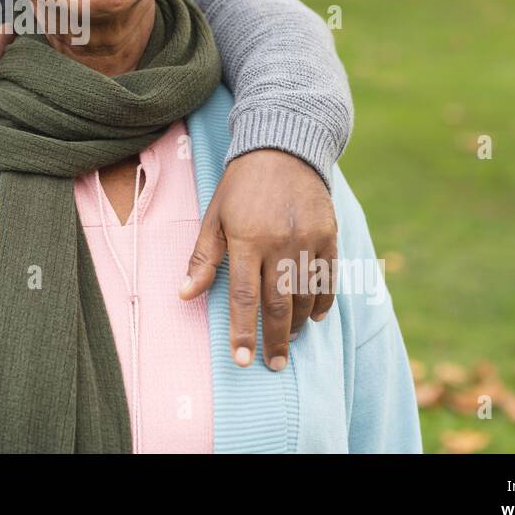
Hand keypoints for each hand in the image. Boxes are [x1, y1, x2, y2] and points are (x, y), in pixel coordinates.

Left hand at [179, 149, 337, 370]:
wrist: (283, 149)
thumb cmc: (241, 186)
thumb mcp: (214, 217)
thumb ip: (203, 258)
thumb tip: (185, 295)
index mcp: (247, 239)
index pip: (245, 297)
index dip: (243, 332)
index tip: (242, 360)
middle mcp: (280, 243)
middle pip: (279, 305)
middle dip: (275, 340)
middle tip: (274, 364)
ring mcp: (309, 240)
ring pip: (306, 296)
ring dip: (297, 323)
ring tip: (288, 340)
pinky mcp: (330, 235)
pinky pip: (328, 279)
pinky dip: (322, 302)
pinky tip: (314, 317)